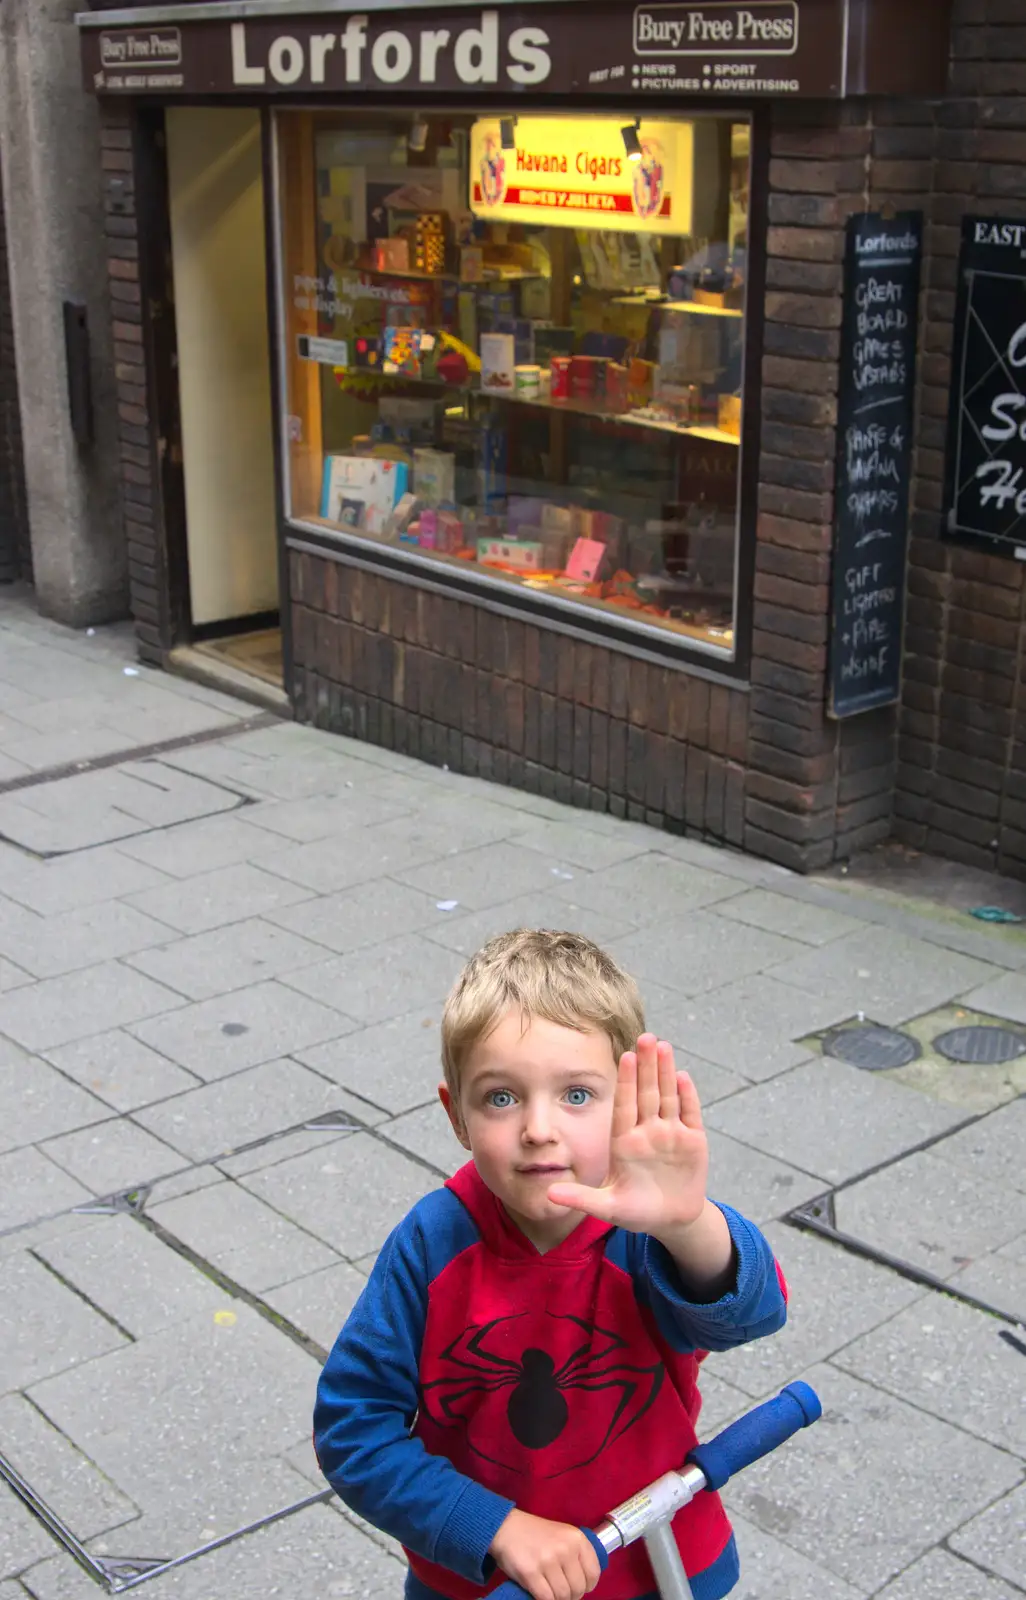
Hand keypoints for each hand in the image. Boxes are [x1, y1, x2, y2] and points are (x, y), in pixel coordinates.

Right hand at [489, 1507, 601, 1599]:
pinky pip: (546, 1598)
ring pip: (563, 1596)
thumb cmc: (536, 1535)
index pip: (593, 1574)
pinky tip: (541, 1593)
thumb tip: (584, 1585)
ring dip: (557, 1599)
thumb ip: (576, 1556)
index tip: (577, 1586)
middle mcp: (565, 1549)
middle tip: (561, 1591)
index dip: (587, 1586)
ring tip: (550, 1592)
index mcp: (577, 1538)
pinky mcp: (531, 1573)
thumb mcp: (563, 1536)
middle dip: (571, 1595)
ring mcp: (548, 1561)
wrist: (506, 1527)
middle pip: (578, 1588)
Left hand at [548, 1035, 707, 1235]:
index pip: (625, 1106)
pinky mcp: (693, 1143)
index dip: (626, 1082)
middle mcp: (647, 1132)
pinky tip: (683, 1076)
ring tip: (663, 1046)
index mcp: (625, 1142)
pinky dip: (688, 1097)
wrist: (671, 1221)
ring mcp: (671, 1135)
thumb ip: (582, 1199)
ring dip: (666, 1072)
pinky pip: (690, 1114)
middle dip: (646, 1066)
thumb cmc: (636, 1211)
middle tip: (645, 1037)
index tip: (624, 1057)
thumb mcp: (608, 1207)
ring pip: (668, 1097)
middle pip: (647, 1093)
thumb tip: (549, 1195)